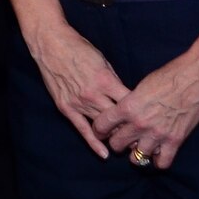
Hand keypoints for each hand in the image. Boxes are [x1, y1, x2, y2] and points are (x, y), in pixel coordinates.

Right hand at [25, 20, 129, 157]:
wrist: (52, 45)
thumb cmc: (79, 49)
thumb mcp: (104, 62)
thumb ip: (114, 82)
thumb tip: (125, 98)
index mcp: (106, 81)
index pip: (128, 105)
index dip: (139, 115)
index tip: (146, 122)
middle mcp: (94, 95)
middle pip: (117, 119)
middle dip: (129, 129)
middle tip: (140, 138)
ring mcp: (79, 103)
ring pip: (102, 126)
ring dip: (114, 135)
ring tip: (127, 145)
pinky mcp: (66, 108)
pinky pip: (82, 129)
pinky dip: (94, 143)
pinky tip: (104, 154)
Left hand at [92, 44, 198, 169]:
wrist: (194, 78)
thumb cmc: (167, 76)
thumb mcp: (140, 86)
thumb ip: (130, 103)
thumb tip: (123, 114)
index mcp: (128, 106)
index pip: (102, 125)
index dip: (99, 130)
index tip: (102, 131)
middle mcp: (140, 123)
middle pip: (116, 144)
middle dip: (117, 143)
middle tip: (122, 139)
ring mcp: (157, 134)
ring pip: (137, 157)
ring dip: (137, 153)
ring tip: (140, 146)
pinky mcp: (175, 141)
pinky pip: (162, 162)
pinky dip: (158, 160)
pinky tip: (158, 152)